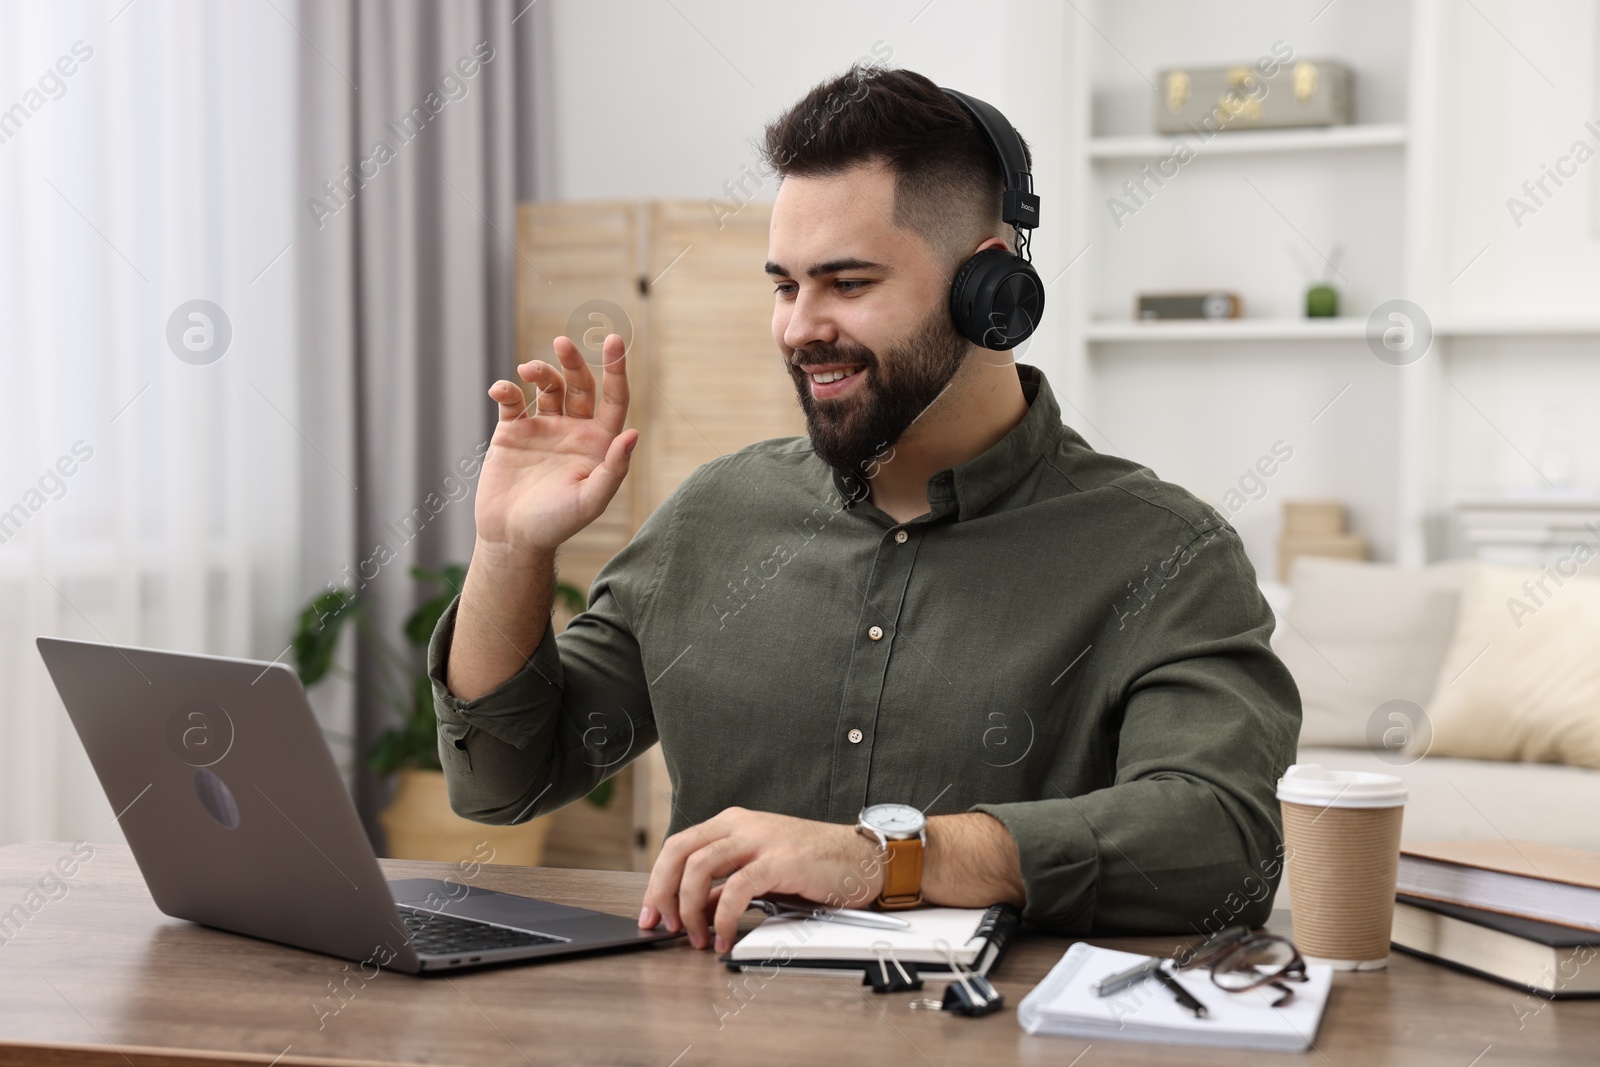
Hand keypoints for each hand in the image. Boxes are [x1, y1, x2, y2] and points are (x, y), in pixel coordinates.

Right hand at [477, 333, 637, 552]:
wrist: (512, 537)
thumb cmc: (556, 524)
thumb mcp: (590, 499)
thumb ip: (613, 468)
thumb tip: (633, 434)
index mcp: (598, 443)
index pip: (613, 399)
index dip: (616, 370)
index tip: (614, 341)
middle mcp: (573, 431)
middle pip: (579, 385)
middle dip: (573, 362)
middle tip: (562, 343)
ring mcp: (542, 429)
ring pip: (547, 387)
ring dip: (540, 372)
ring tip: (528, 371)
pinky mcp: (512, 432)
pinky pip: (512, 402)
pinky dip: (506, 390)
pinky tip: (502, 389)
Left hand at [638, 808, 884, 952]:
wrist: (864, 859)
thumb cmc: (815, 866)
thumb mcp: (760, 871)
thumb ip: (725, 886)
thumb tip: (693, 910)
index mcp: (733, 823)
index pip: (677, 846)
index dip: (656, 881)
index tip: (651, 913)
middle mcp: (742, 825)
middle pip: (679, 851)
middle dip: (662, 892)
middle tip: (664, 925)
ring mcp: (761, 840)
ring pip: (700, 866)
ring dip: (689, 908)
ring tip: (699, 938)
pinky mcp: (781, 861)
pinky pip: (737, 888)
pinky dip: (723, 918)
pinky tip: (725, 938)